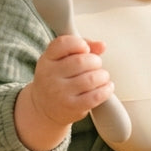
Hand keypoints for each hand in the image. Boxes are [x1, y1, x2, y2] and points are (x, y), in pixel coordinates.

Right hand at [16, 35, 110, 150]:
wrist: (43, 108)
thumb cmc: (58, 79)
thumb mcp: (61, 59)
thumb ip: (81, 47)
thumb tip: (102, 45)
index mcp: (47, 59)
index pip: (62, 44)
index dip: (79, 43)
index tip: (85, 48)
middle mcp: (50, 76)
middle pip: (81, 61)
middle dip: (95, 61)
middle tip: (96, 65)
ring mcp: (60, 92)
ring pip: (91, 78)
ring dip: (102, 76)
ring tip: (102, 77)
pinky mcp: (72, 106)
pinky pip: (95, 96)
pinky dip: (106, 89)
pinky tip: (106, 86)